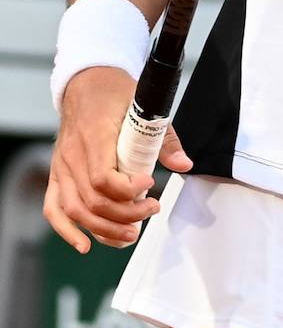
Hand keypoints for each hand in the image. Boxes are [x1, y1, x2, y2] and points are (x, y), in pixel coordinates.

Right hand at [43, 65, 192, 252]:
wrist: (87, 83)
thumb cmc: (115, 94)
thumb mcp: (145, 106)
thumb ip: (164, 138)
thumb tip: (184, 164)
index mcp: (95, 135)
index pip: (103, 177)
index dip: (128, 190)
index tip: (151, 185)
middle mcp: (73, 154)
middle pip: (93, 200)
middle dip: (125, 215)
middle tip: (152, 211)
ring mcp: (62, 166)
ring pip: (75, 209)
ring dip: (103, 229)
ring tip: (131, 235)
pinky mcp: (58, 174)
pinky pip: (54, 208)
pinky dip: (67, 230)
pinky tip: (86, 244)